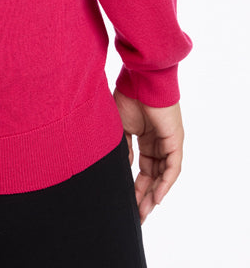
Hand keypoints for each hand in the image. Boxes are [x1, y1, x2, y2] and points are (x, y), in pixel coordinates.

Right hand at [113, 89, 184, 223]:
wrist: (139, 78)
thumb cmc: (128, 95)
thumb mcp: (119, 127)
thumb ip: (123, 147)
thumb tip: (123, 168)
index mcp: (145, 138)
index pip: (142, 169)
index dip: (135, 186)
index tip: (126, 202)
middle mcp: (158, 143)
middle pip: (153, 176)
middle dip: (145, 196)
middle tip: (137, 215)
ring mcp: (168, 142)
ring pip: (163, 175)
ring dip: (154, 194)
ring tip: (144, 212)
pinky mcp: (175, 141)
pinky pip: (172, 168)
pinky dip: (164, 183)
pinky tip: (155, 198)